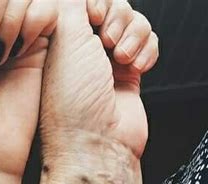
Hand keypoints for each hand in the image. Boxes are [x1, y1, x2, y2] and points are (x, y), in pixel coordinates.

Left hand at [41, 0, 158, 158]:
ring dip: (133, 34)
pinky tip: (134, 69)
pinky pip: (148, 44)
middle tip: (106, 41)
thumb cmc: (73, 100)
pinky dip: (146, 51)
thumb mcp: (66, 39)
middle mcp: (82, 52)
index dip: (97, 2)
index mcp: (59, 42)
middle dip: (117, 17)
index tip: (94, 14)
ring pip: (135, 23)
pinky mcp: (129, 76)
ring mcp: (107, 64)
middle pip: (114, 8)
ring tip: (120, 59)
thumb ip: (73, 4)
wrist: (95, 145)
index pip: (86, 3)